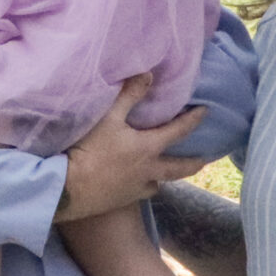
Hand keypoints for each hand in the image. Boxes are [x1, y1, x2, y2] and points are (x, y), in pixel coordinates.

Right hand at [57, 77, 204, 220]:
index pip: (178, 131)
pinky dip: (142, 187)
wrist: (70, 187)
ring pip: (159, 183)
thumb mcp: (108, 117)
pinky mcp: (123, 200)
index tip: (205, 112)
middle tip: (204, 161)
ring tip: (165, 174)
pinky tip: (135, 186)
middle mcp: (149, 170)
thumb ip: (128, 95)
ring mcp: (136, 188)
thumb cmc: (89, 149)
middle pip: (179, 168)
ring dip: (165, 177)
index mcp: (148, 147)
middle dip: (194, 163)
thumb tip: (148, 74)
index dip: (193, 119)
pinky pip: (140, 193)